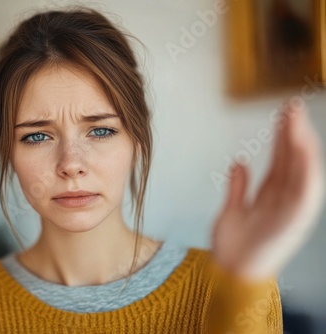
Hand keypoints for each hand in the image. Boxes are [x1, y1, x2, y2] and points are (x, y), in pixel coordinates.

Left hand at [211, 98, 324, 280]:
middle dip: (293, 134)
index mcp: (272, 197)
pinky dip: (306, 169)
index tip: (282, 117)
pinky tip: (303, 148)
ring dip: (301, 144)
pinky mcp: (293, 220)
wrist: (230, 274)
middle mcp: (284, 200)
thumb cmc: (233, 248)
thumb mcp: (232, 211)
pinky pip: (305, 190)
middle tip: (291, 107)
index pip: (281, 161)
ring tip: (297, 120)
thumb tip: (239, 163)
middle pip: (292, 161)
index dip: (283, 139)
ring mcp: (291, 210)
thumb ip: (238, 187)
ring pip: (302, 170)